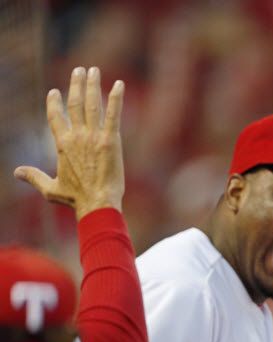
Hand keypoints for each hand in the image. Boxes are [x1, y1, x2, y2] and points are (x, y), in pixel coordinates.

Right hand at [14, 66, 125, 218]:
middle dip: (76, 84)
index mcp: (62, 144)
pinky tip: (119, 84)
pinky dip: (116, 98)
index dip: (54, 103)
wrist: (97, 203)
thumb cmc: (75, 198)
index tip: (55, 92)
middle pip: (75, 104)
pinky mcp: (111, 140)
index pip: (55, 117)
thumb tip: (16, 172)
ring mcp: (94, 136)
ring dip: (93, 85)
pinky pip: (114, 114)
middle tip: (80, 70)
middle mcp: (77, 136)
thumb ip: (34, 177)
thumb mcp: (50, 188)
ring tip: (94, 70)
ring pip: (92, 104)